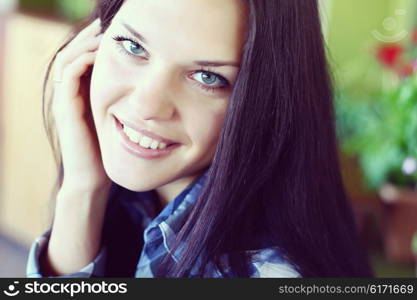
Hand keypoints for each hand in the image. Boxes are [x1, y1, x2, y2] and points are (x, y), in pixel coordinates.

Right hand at [52, 19, 109, 192]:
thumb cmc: (110, 151)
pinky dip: (83, 60)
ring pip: (68, 58)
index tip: (117, 31)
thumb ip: (123, 101)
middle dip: (90, 35)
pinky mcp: (66, 108)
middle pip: (73, 52)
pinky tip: (101, 54)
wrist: (93, 178)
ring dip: (86, 43)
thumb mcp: (118, 119)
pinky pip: (69, 75)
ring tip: (106, 32)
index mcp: (81, 94)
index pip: (82, 57)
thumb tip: (146, 87)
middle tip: (108, 23)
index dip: (96, 41)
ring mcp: (65, 100)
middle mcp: (69, 93)